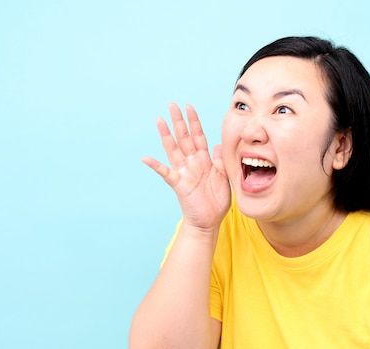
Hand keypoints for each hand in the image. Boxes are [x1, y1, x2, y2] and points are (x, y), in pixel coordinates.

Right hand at [142, 103, 230, 230]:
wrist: (209, 221)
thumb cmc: (216, 200)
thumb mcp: (223, 176)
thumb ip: (220, 160)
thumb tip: (219, 144)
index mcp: (203, 160)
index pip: (198, 136)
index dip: (194, 122)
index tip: (189, 106)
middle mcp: (192, 163)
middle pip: (184, 138)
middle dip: (179, 121)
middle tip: (172, 105)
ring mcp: (184, 172)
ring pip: (174, 150)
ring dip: (167, 136)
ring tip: (159, 120)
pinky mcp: (179, 184)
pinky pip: (165, 173)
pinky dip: (155, 165)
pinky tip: (145, 157)